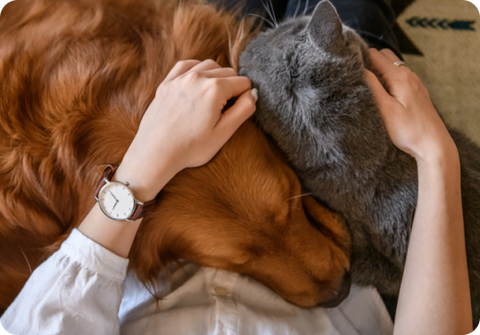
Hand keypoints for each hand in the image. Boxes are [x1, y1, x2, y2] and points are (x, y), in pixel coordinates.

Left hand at [115, 59, 257, 200]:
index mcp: (215, 89)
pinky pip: (187, 65)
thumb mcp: (224, 133)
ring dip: (217, 77)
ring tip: (214, 98)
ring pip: (209, 65)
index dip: (245, 97)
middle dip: (232, 87)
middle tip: (226, 109)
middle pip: (228, 72)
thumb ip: (244, 109)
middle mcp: (198, 77)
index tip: (236, 112)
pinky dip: (197, 70)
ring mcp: (180, 78)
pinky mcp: (167, 83)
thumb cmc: (191, 147)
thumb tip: (253, 93)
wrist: (156, 153)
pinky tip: (198, 82)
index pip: (243, 82)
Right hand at [365, 48, 456, 162]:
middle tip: (356, 76)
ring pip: (393, 67)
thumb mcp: (385, 109)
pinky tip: (383, 94)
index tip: (347, 67)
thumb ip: (372, 87)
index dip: (360, 57)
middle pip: (385, 56)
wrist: (434, 145)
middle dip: (369, 61)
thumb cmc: (408, 130)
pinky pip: (400, 78)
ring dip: (379, 71)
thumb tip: (359, 69)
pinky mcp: (417, 93)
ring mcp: (415, 83)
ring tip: (366, 85)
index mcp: (399, 76)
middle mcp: (409, 75)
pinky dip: (388, 80)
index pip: (375, 54)